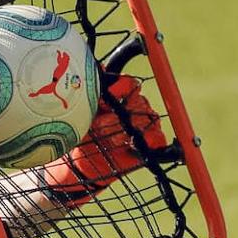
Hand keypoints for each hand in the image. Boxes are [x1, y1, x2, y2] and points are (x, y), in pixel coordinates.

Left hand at [41, 75, 168, 206]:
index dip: (122, 86)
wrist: (79, 165)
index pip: (129, 84)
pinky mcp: (148, 144)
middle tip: (103, 123)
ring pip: (148, 118)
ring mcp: (142, 126)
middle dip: (122, 111)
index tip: (110, 94)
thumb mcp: (79, 115)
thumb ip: (88, 94)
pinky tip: (133, 145)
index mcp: (117, 98)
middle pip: (139, 100)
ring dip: (130, 128)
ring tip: (112, 139)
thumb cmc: (80, 136)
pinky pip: (158, 138)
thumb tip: (94, 72)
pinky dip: (150, 141)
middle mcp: (133, 108)